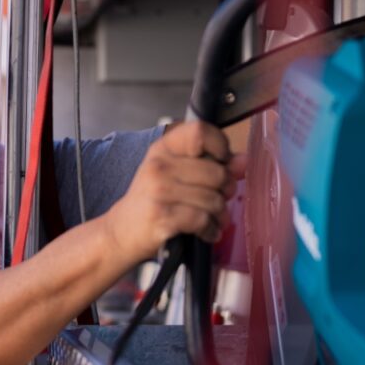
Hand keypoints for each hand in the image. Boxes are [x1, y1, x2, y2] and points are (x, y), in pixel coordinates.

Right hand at [104, 121, 246, 262]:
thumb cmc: (152, 200)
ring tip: (212, 219)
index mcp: (163, 148)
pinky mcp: (163, 216)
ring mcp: (159, 191)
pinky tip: (206, 232)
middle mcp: (159, 165)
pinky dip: (210, 230)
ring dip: (219, 215)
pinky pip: (203, 220)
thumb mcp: (175, 174)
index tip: (222, 162)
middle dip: (226, 190)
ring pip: (214, 200)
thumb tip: (243, 162)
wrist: (121, 232)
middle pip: (216, 172)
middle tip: (219, 198)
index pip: (200, 131)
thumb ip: (210, 164)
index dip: (220, 146)